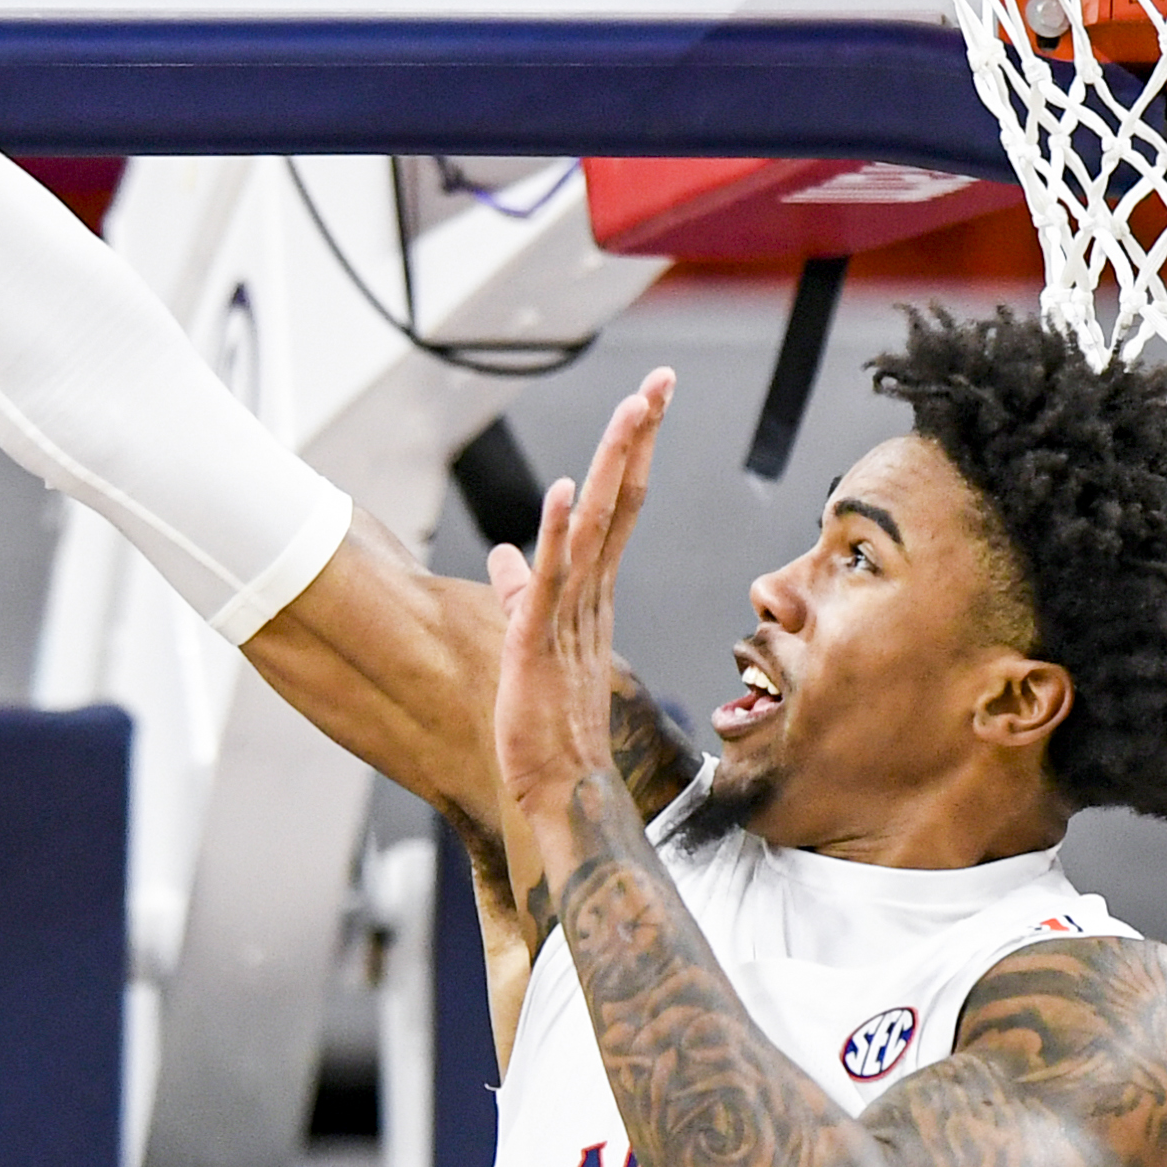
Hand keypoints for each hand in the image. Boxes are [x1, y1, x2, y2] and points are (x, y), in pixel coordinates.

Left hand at [486, 371, 672, 916]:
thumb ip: (519, 590)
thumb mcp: (527, 636)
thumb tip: (505, 555)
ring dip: (614, 465)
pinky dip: (561, 534)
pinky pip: (553, 580)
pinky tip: (568, 490)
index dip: (633, 450)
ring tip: (634, 409)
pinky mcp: (537, 640)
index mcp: (591, 591)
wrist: (561, 786)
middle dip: (640, 436)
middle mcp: (591, 594)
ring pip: (598, 526)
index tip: (650, 400)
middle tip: (661, 380)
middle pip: (622, 500)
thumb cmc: (546, 720)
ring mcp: (570, 615)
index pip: (619, 506)